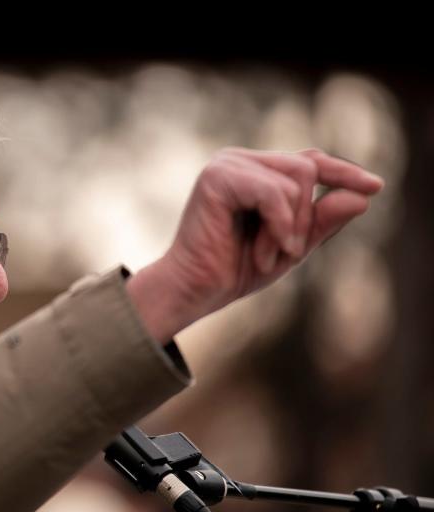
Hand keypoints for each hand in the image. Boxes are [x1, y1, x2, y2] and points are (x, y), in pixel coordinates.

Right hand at [126, 148, 384, 343]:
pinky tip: (265, 251)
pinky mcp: (218, 177)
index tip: (375, 187)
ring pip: (296, 178)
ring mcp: (226, 164)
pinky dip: (279, 225)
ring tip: (268, 256)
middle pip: (307, 167)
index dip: (342, 171)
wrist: (196, 289)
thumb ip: (323, 220)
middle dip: (306, 216)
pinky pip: (274, 192)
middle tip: (288, 253)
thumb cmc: (235, 269)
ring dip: (291, 226)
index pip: (308, 160)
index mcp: (254, 171)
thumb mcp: (292, 245)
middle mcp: (239, 160)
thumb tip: (363, 196)